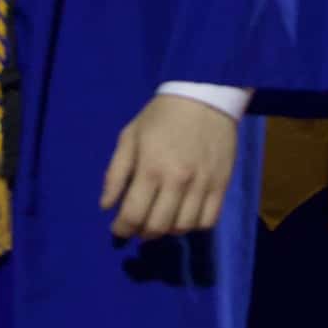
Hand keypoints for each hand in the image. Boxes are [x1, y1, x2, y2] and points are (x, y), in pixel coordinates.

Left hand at [101, 93, 237, 240]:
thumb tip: (106, 206)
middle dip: (142, 232)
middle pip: (157, 227)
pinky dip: (194, 225)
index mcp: (151, 168)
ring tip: (161, 219)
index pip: (133, 215)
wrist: (204, 96)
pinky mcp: (222, 185)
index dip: (122, 229)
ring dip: (167, 230)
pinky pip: (208, 221)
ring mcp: (202, 185)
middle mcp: (177, 181)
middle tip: (138, 225)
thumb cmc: (162, 116)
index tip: (118, 229)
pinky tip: (185, 215)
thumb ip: (116, 173)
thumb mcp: (130, 136)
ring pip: (183, 228)